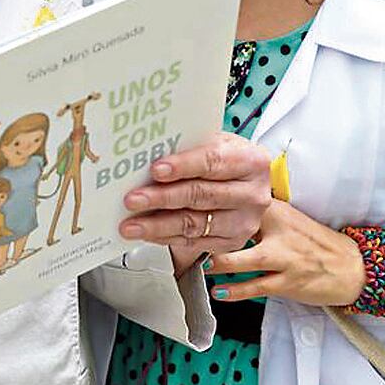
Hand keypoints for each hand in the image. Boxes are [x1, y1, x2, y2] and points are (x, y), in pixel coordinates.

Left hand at [119, 131, 271, 274]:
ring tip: (132, 224)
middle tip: (133, 199)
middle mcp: (252, 194)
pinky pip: (193, 242)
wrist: (249, 184)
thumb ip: (190, 145)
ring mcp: (243, 222)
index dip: (183, 166)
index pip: (213, 162)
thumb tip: (149, 151)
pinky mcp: (231, 242)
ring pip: (194, 224)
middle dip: (162, 198)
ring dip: (158, 225)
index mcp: (252, 162)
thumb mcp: (217, 142)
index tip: (155, 170)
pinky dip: (165, 237)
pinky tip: (147, 232)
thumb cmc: (228, 158)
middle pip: (201, 196)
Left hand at [200, 200, 364, 306]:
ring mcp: (284, 258)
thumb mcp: (287, 217)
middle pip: (240, 226)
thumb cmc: (312, 242)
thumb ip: (255, 211)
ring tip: (200, 263)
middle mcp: (280, 230)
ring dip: (219, 262)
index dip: (212, 201)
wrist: (350, 266)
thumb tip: (216, 204)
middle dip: (210, 229)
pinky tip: (219, 292)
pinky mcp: (288, 283)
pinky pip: (257, 287)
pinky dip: (236, 291)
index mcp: (277, 210)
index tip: (187, 202)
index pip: (240, 199)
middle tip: (185, 230)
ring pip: (246, 259)